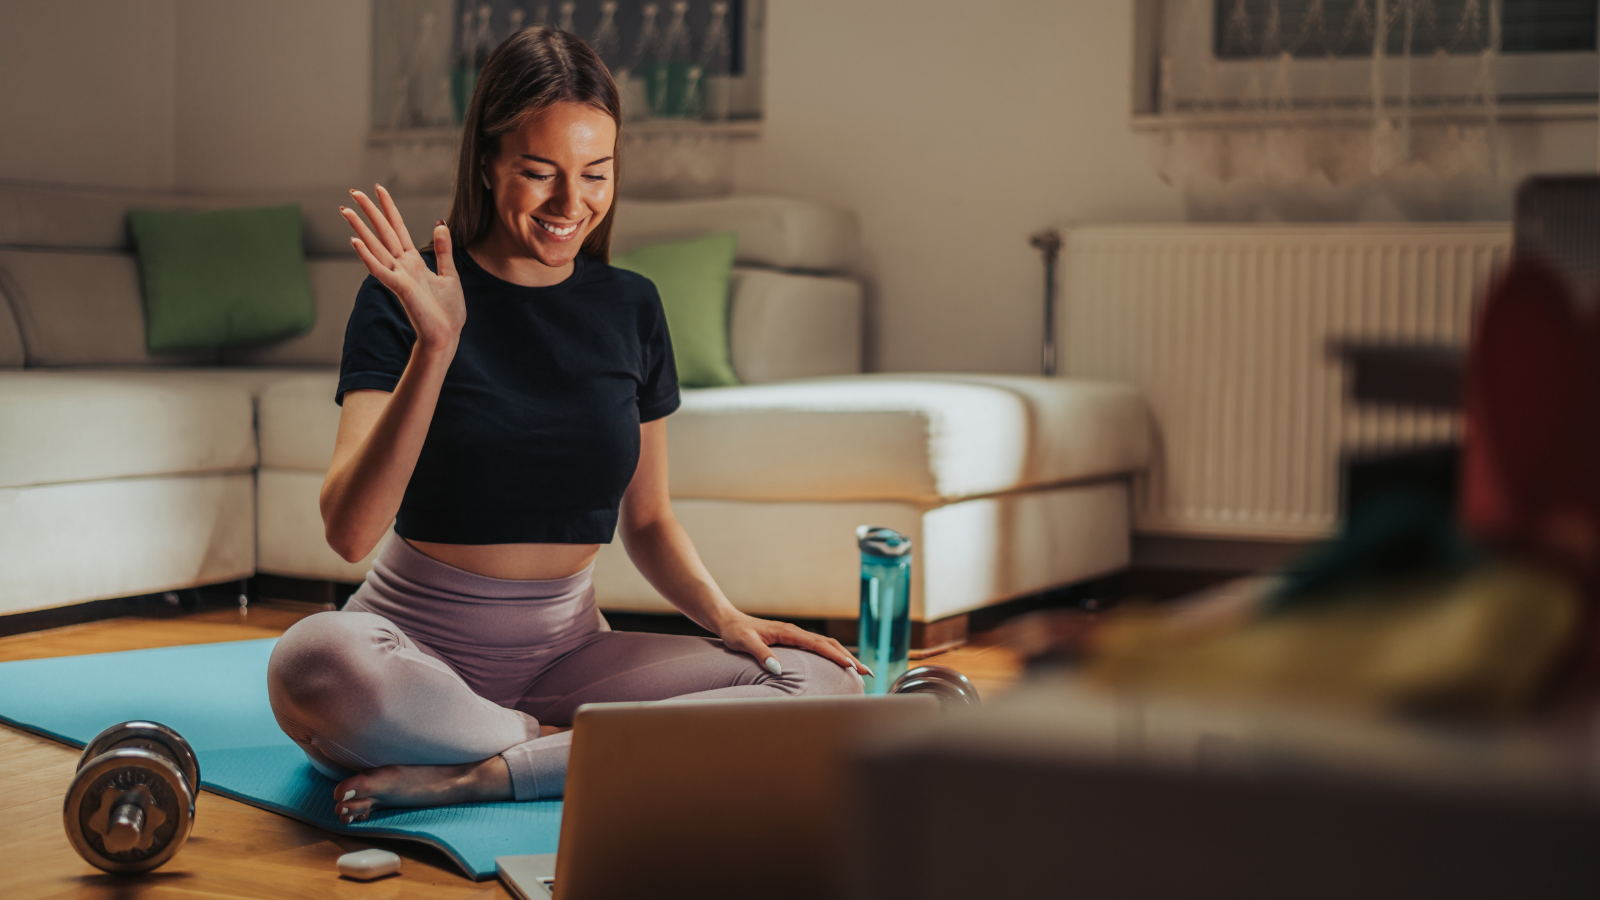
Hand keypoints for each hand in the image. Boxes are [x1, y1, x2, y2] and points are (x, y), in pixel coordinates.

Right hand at [342, 185, 465, 351]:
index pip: (398, 229)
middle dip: (370, 212)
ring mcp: (399, 277)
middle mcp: (402, 266)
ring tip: (345, 210)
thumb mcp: (450, 274)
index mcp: (413, 262)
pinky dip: (367, 256)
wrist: (447, 336)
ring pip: (376, 247)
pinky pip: (380, 270)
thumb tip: (440, 223)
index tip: (379, 188)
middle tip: (354, 191)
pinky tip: (355, 241)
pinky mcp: (400, 289)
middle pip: (383, 233)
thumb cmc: (448, 311)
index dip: (389, 208)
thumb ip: (443, 250)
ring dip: (360, 229)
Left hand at [714, 612, 872, 679]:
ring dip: (844, 657)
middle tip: (868, 674)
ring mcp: (796, 636)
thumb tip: (778, 670)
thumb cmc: (736, 632)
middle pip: (829, 645)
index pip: (819, 645)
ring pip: (826, 645)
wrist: (729, 621)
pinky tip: (838, 665)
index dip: (836, 656)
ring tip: (860, 671)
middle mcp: (796, 633)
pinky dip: (832, 655)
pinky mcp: (793, 641)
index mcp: (789, 633)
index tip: (852, 666)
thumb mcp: (744, 643)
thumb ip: (761, 655)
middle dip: (850, 658)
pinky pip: (818, 648)